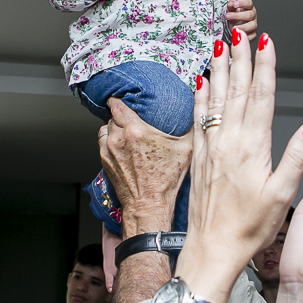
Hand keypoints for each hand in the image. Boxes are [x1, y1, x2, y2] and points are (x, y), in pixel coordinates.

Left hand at [98, 98, 191, 236]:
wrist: (148, 204)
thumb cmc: (166, 180)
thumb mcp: (185, 150)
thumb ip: (192, 127)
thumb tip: (200, 114)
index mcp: (136, 130)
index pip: (118, 106)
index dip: (118, 100)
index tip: (120, 98)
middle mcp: (119, 138)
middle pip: (112, 117)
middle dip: (120, 116)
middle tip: (130, 118)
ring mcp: (109, 151)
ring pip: (105, 129)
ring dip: (112, 128)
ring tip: (123, 132)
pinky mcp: (105, 162)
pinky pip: (102, 143)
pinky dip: (108, 141)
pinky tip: (119, 145)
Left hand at [185, 31, 302, 282]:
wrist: (211, 248)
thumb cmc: (248, 228)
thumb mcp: (282, 194)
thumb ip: (296, 156)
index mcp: (252, 147)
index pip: (262, 96)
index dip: (265, 67)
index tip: (267, 43)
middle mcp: (228, 141)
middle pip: (237, 89)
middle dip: (241, 58)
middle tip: (241, 32)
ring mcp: (211, 147)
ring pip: (215, 97)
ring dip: (220, 69)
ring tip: (220, 44)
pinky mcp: (199, 156)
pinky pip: (199, 116)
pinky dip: (201, 95)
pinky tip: (201, 81)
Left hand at [226, 0, 257, 39]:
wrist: (233, 27)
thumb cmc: (233, 17)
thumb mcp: (230, 10)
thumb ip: (230, 6)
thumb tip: (230, 4)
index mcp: (249, 7)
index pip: (248, 3)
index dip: (242, 3)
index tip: (234, 4)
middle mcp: (253, 16)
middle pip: (249, 15)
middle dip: (237, 15)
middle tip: (227, 16)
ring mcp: (253, 25)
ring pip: (252, 25)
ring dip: (242, 27)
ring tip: (233, 28)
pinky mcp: (252, 34)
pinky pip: (251, 36)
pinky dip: (244, 36)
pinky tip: (238, 35)